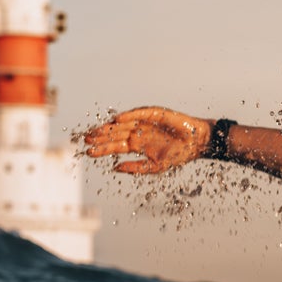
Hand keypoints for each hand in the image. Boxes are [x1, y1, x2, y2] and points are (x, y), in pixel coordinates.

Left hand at [81, 107, 213, 174]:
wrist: (196, 144)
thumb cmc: (178, 155)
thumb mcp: (155, 167)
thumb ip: (135, 168)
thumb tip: (115, 168)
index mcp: (137, 145)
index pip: (115, 146)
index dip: (102, 149)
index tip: (88, 153)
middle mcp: (138, 132)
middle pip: (114, 134)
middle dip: (100, 137)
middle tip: (85, 140)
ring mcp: (145, 122)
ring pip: (122, 124)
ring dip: (109, 127)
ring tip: (95, 131)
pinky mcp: (154, 113)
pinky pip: (138, 114)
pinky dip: (128, 115)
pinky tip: (117, 119)